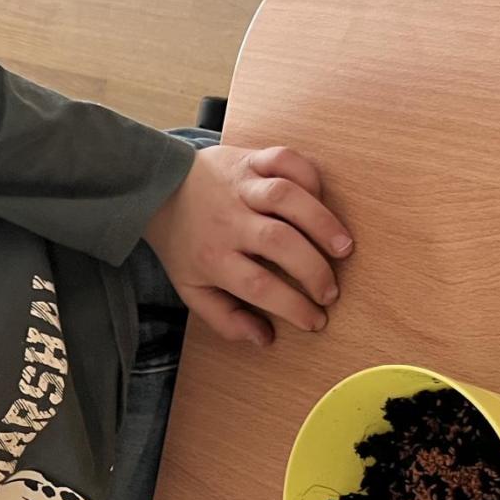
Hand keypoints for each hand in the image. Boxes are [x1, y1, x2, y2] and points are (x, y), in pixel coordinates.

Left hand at [144, 144, 353, 346]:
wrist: (156, 190)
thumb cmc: (184, 244)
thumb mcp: (192, 288)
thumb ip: (224, 318)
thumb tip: (265, 340)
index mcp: (212, 257)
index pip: (259, 286)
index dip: (293, 307)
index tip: (316, 320)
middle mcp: (227, 221)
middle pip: (279, 242)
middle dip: (313, 269)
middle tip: (331, 290)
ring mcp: (239, 187)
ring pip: (286, 197)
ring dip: (322, 222)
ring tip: (343, 248)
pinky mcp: (249, 160)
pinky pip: (284, 160)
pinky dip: (308, 174)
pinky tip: (321, 198)